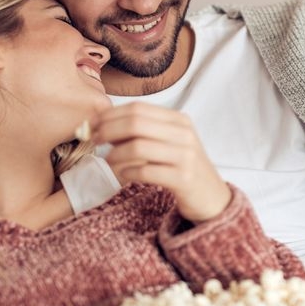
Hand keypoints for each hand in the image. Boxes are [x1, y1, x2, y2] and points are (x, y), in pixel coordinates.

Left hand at [90, 102, 231, 222]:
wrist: (212, 197)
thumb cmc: (183, 168)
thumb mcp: (169, 142)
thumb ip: (143, 131)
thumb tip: (102, 123)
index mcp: (179, 120)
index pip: (138, 108)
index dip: (110, 115)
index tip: (92, 125)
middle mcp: (184, 134)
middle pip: (136, 123)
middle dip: (108, 131)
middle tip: (94, 141)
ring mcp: (186, 156)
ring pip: (138, 146)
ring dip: (115, 154)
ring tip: (108, 161)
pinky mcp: (184, 179)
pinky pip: (145, 171)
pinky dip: (127, 172)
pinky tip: (123, 175)